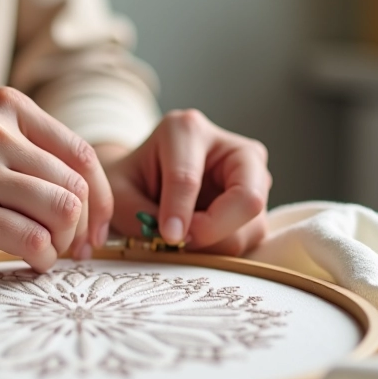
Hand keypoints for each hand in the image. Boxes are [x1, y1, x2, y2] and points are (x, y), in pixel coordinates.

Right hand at [0, 88, 112, 270]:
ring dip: (63, 243)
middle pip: (76, 186)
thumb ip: (27, 153)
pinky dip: (42, 259)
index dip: (102, 199)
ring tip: (46, 254)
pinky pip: (31, 239)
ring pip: (62, 211)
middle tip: (72, 251)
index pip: (82, 155)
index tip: (96, 229)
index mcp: (6, 107)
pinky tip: (29, 263)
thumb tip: (90, 200)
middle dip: (83, 227)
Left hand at [99, 109, 270, 255]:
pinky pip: (250, 238)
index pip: (188, 178)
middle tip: (182, 241)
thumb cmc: (131, 180)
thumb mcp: (119, 193)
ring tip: (184, 237)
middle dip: (213, 230)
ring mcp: (254, 175)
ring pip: (253, 225)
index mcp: (187, 130)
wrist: (144, 177)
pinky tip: (198, 237)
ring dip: (216, 243)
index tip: (167, 236)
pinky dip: (222, 248)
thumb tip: (177, 240)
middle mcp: (232, 148)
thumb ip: (141, 216)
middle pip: (247, 198)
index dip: (178, 212)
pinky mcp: (258, 203)